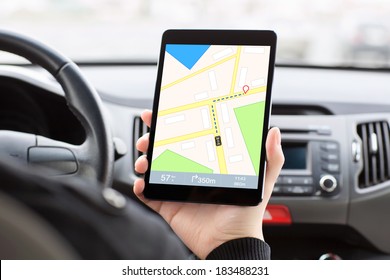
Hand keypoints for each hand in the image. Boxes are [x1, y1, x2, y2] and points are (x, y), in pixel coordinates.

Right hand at [134, 110, 283, 258]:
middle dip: (151, 139)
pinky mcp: (168, 205)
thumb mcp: (262, 182)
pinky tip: (142, 182)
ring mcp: (177, 189)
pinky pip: (149, 194)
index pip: (187, 138)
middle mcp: (190, 173)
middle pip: (164, 150)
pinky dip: (140, 186)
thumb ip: (271, 158)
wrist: (231, 243)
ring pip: (153, 169)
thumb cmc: (246, 214)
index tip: (162, 114)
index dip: (172, 125)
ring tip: (144, 161)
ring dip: (143, 160)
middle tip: (148, 135)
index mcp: (207, 164)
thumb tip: (274, 131)